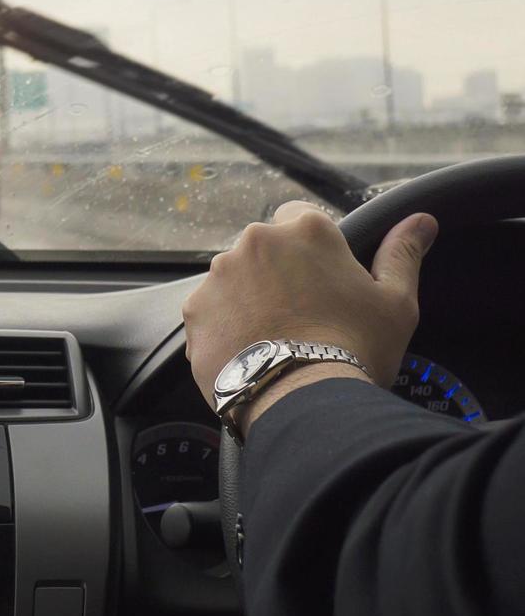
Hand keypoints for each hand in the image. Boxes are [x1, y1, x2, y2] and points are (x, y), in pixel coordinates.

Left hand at [183, 201, 438, 432]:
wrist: (303, 399)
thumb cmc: (355, 348)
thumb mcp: (395, 301)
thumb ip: (401, 254)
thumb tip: (420, 222)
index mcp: (304, 230)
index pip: (299, 216)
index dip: (310, 248)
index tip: (320, 277)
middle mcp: (255, 242)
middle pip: (265, 250)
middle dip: (278, 274)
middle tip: (302, 314)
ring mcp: (219, 275)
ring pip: (235, 279)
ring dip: (249, 298)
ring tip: (276, 337)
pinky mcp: (195, 309)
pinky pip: (211, 310)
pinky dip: (226, 326)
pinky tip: (251, 351)